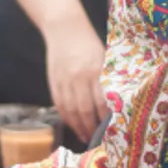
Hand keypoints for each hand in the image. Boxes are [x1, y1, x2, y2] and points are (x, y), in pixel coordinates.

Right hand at [45, 19, 107, 142]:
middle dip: (91, 127)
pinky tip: (72, 124)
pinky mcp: (53, 81)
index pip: (100, 100)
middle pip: (84, 109)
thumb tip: (114, 101)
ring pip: (70, 110)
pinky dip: (66, 117)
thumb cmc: (88, 42)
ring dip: (78, 126)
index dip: (104, 117)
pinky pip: (59, 104)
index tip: (111, 128)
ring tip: (85, 136)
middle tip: (97, 138)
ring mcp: (63, 80)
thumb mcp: (103, 57)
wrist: (64, 28)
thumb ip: (106, 78)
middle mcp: (77, 77)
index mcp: (93, 70)